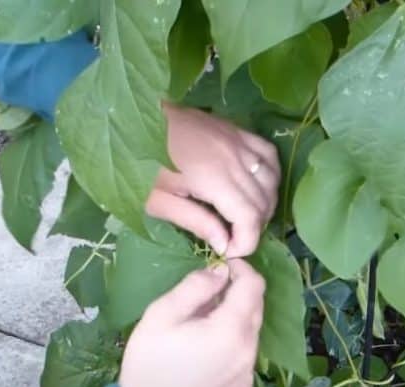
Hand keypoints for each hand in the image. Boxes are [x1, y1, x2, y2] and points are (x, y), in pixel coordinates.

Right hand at [119, 260, 265, 386]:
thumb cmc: (148, 366)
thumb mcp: (161, 316)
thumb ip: (195, 287)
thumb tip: (220, 272)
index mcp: (231, 330)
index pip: (255, 285)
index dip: (241, 269)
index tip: (221, 267)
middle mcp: (248, 352)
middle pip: (256, 309)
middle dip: (237, 294)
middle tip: (205, 297)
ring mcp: (248, 377)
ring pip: (250, 336)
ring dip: (233, 324)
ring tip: (200, 331)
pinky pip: (243, 361)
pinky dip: (230, 350)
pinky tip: (203, 361)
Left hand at [146, 103, 279, 257]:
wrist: (133, 117)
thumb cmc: (138, 161)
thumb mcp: (157, 201)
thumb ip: (194, 222)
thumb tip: (224, 244)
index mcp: (214, 179)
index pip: (249, 218)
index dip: (246, 242)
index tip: (227, 251)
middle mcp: (235, 159)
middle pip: (263, 203)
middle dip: (251, 229)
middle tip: (229, 238)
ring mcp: (239, 141)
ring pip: (271, 181)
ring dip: (264, 205)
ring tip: (242, 218)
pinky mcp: (237, 130)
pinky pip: (269, 155)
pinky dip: (270, 176)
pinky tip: (257, 187)